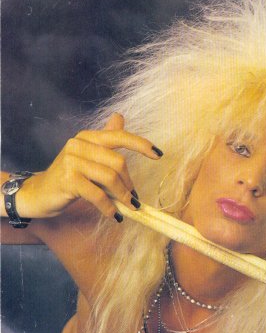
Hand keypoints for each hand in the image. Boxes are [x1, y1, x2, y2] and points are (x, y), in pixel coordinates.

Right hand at [15, 113, 161, 220]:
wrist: (39, 193)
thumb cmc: (69, 177)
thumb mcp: (87, 157)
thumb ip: (105, 140)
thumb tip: (120, 117)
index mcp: (87, 137)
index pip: (119, 136)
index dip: (141, 144)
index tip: (159, 155)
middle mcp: (79, 144)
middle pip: (118, 162)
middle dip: (129, 183)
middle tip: (133, 199)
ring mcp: (72, 161)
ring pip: (110, 178)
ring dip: (123, 196)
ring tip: (127, 207)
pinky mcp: (68, 179)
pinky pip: (97, 194)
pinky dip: (108, 207)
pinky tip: (113, 215)